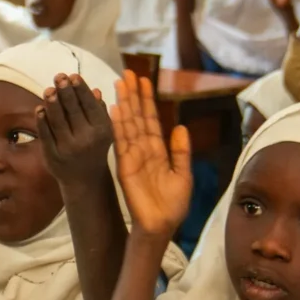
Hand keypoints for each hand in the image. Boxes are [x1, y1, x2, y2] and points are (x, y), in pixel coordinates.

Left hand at [38, 73, 113, 187]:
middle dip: (65, 91)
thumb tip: (95, 90)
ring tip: (48, 89)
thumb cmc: (94, 148)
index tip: (73, 75)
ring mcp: (68, 148)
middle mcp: (86, 139)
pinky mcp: (52, 156)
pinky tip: (39, 108)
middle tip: (59, 76)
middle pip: (73, 110)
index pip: (90, 105)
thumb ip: (99, 111)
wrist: (84, 180)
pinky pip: (45, 135)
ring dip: (52, 103)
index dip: (81, 89)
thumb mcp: (103, 131)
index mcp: (101, 130)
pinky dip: (41, 121)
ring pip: (58, 121)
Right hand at [111, 71, 192, 238]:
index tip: (144, 80)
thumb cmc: (173, 205)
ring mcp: (132, 157)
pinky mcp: (124, 167)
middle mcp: (142, 150)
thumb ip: (181, 152)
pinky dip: (118, 126)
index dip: (148, 101)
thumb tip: (181, 128)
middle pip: (137, 117)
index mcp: (158, 151)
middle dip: (133, 95)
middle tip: (127, 74)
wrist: (161, 226)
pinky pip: (121, 143)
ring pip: (128, 125)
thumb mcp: (184, 175)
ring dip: (124, 104)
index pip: (151, 120)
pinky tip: (115, 110)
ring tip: (120, 84)